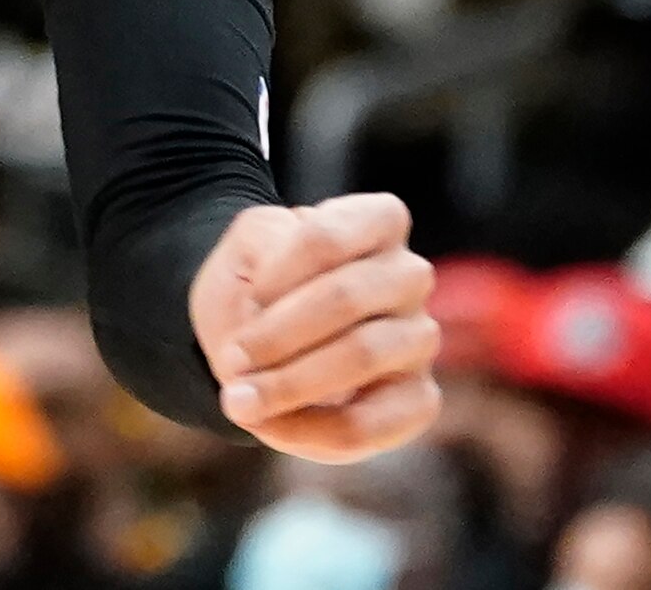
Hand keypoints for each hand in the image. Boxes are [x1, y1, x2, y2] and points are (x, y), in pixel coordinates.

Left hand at [191, 192, 438, 462]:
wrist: (260, 335)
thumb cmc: (259, 283)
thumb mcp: (247, 248)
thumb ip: (265, 252)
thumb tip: (280, 306)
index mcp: (378, 222)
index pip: (327, 238)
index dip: (276, 272)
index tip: (248, 296)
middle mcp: (410, 276)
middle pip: (347, 296)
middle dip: (277, 334)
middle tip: (230, 360)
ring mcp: (420, 338)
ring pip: (362, 355)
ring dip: (288, 382)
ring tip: (238, 399)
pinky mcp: (418, 399)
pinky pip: (371, 423)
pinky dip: (308, 429)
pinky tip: (268, 425)